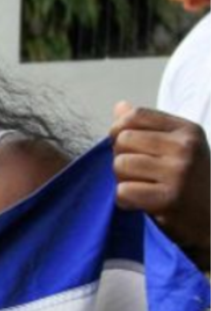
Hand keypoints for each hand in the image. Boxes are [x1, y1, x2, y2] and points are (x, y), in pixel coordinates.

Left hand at [111, 102, 210, 269]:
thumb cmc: (192, 182)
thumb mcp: (179, 148)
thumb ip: (147, 127)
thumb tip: (120, 106)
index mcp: (186, 130)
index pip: (134, 116)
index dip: (118, 130)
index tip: (126, 147)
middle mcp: (184, 147)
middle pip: (123, 140)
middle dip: (121, 158)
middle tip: (138, 174)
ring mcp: (178, 173)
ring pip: (120, 165)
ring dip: (123, 180)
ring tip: (141, 188)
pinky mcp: (168, 199)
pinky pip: (123, 191)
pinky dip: (125, 200)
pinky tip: (140, 204)